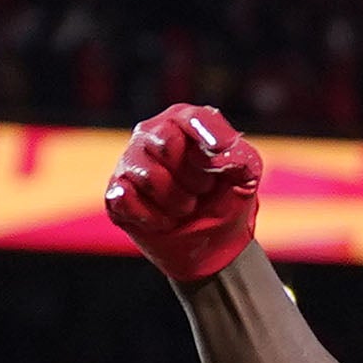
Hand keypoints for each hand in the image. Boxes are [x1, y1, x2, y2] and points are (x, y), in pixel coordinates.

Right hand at [106, 105, 262, 284]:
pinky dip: (152, 218)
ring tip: (185, 207)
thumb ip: (240, 156)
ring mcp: (130, 163)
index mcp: (184, 121)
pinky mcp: (116, 194)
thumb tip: (218, 153)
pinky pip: (125, 199)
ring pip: (149, 176)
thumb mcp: (246, 175)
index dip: (206, 135)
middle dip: (193, 178)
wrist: (213, 245)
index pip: (191, 117)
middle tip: (201, 191)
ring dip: (177, 202)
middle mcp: (151, 134)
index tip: (218, 154)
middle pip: (165, 145)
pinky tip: (163, 221)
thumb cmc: (226, 199)